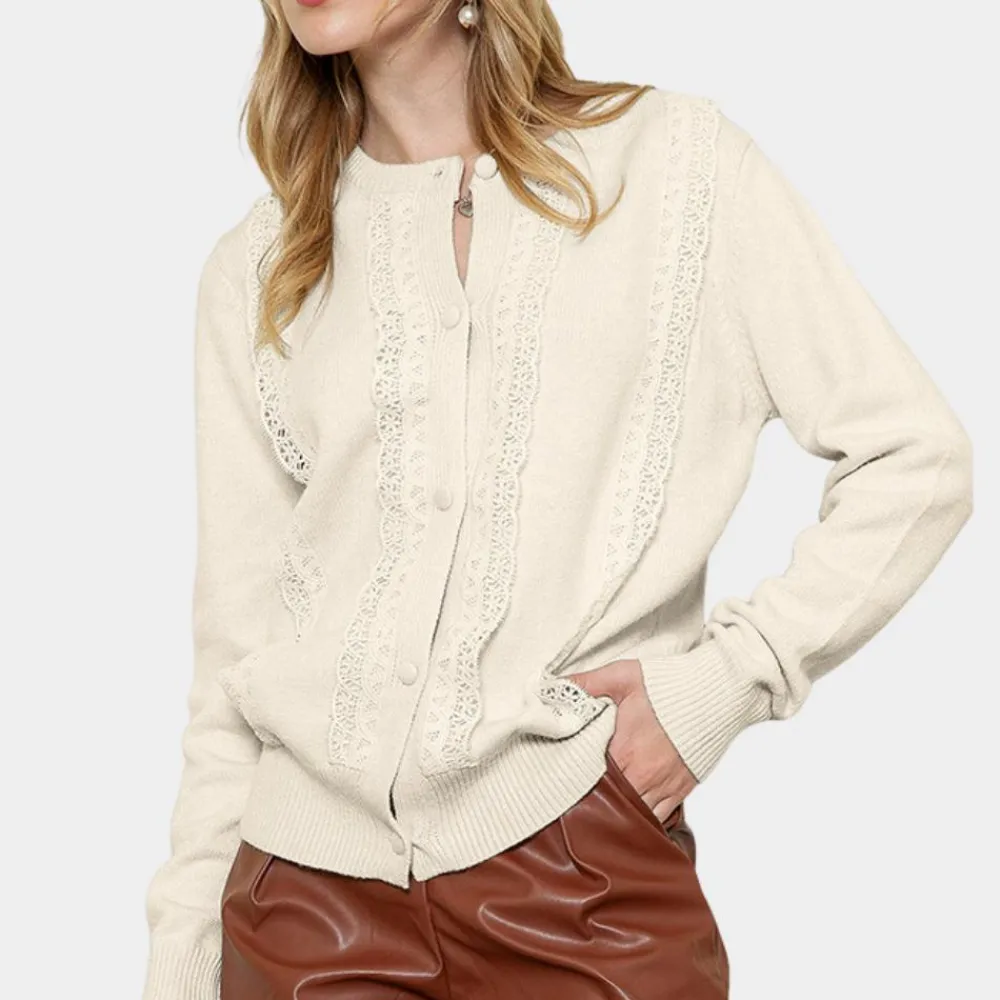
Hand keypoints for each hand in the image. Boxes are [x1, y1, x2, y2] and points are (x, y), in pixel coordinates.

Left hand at [567, 658, 697, 822]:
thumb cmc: (667, 685)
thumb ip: (585, 684)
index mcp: (623, 751)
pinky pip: (657, 819)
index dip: (573, 783)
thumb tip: (554, 687)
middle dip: (591, 804)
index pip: (588, 778)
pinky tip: (629, 817)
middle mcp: (641, 776)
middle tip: (574, 804)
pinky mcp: (679, 791)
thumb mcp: (621, 676)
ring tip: (598, 816)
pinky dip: (642, 820)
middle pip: (608, 803)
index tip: (560, 783)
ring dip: (616, 815)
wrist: (713, 695)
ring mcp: (662, 787)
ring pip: (632, 816)